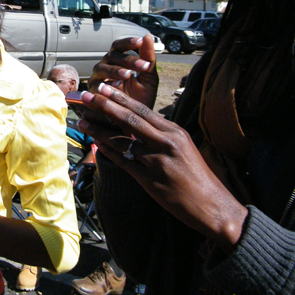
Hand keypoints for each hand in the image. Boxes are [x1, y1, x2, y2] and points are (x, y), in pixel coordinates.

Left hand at [78, 83, 247, 252]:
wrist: (212, 205)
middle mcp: (166, 142)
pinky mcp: (150, 180)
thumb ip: (162, 135)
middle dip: (105, 106)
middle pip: (129, 120)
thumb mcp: (184, 147)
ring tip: (82, 120)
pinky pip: (123, 162)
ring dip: (99, 130)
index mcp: (174, 131)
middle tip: (87, 96)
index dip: (120, 98)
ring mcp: (157, 161)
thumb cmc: (197, 176)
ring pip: (122, 141)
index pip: (142, 110)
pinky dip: (107, 152)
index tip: (103, 88)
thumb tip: (140, 124)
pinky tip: (94, 145)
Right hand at [89, 35, 158, 109]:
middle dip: (128, 59)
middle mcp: (106, 67)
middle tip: (143, 65)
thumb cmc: (141, 98)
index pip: (119, 46)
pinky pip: (95, 85)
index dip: (128, 42)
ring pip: (102, 68)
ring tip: (127, 75)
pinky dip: (105, 85)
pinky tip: (115, 86)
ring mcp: (97, 79)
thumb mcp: (149, 78)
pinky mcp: (92, 92)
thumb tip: (148, 36)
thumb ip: (149, 59)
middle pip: (111, 55)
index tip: (140, 41)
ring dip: (115, 70)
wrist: (135, 123)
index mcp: (118, 61)